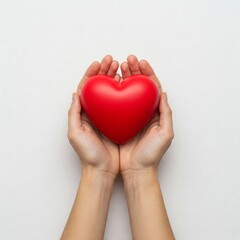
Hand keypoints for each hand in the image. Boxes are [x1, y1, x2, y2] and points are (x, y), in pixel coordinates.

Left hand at [67, 55, 119, 178]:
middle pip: (100, 86)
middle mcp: (96, 112)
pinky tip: (129, 85)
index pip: (86, 88)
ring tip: (121, 67)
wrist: (102, 170)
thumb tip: (75, 94)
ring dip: (115, 78)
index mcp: (84, 113)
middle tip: (112, 61)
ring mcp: (108, 116)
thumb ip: (74, 113)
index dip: (92, 74)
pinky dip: (124, 92)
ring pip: (111, 92)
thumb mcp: (75, 134)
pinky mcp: (119, 121)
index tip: (98, 63)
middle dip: (104, 71)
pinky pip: (122, 103)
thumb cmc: (89, 154)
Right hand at [119, 55, 173, 173]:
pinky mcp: (117, 121)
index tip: (141, 62)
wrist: (136, 170)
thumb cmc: (151, 154)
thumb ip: (166, 113)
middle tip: (127, 60)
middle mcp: (141, 111)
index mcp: (154, 113)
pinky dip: (113, 92)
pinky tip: (109, 83)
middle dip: (134, 71)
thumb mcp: (165, 134)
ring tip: (118, 66)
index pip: (151, 87)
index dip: (147, 73)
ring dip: (123, 77)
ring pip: (126, 91)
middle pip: (138, 86)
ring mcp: (128, 115)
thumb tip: (163, 93)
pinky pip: (114, 103)